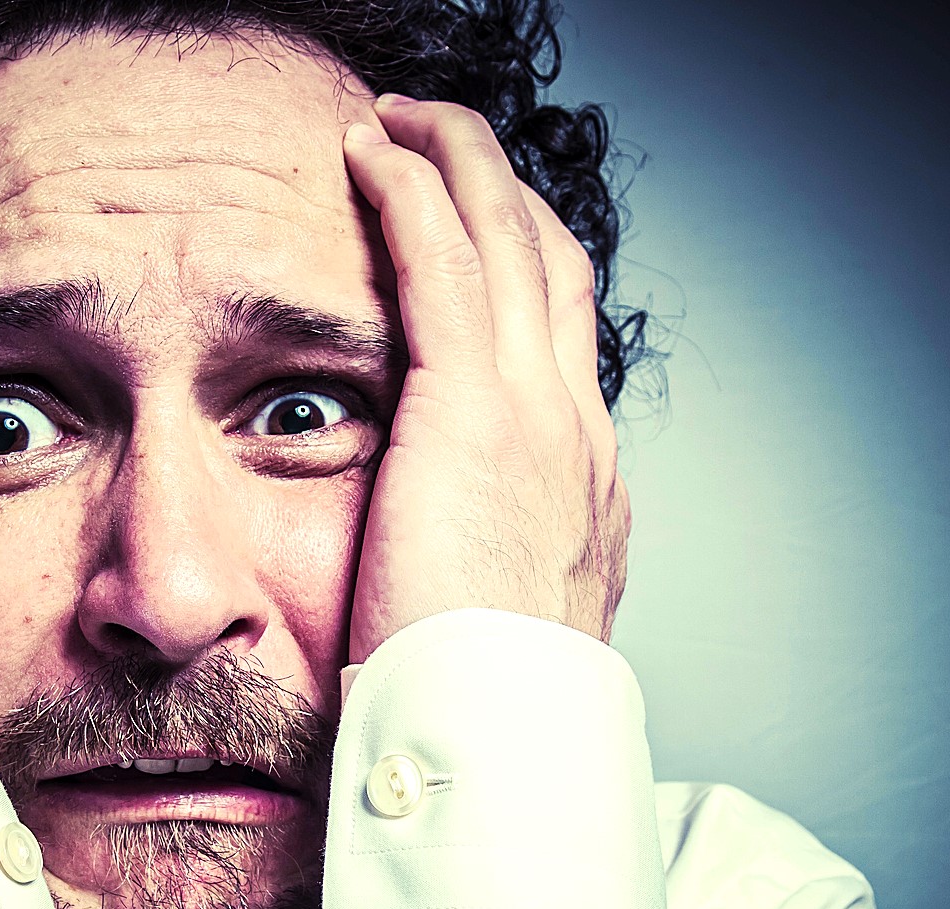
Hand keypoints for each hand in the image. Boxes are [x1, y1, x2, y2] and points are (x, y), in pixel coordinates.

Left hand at [340, 95, 629, 661]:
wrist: (500, 747)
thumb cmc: (480, 714)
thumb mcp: (495, 632)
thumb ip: (477, 580)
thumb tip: (437, 584)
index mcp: (582, 486)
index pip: (562, 341)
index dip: (524, 268)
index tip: (477, 236)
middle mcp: (577, 432)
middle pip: (552, 265)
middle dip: (499, 191)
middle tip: (442, 145)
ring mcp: (537, 411)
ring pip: (509, 236)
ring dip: (456, 160)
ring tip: (400, 120)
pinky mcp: (472, 407)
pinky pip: (442, 259)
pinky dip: (411, 190)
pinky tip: (368, 151)